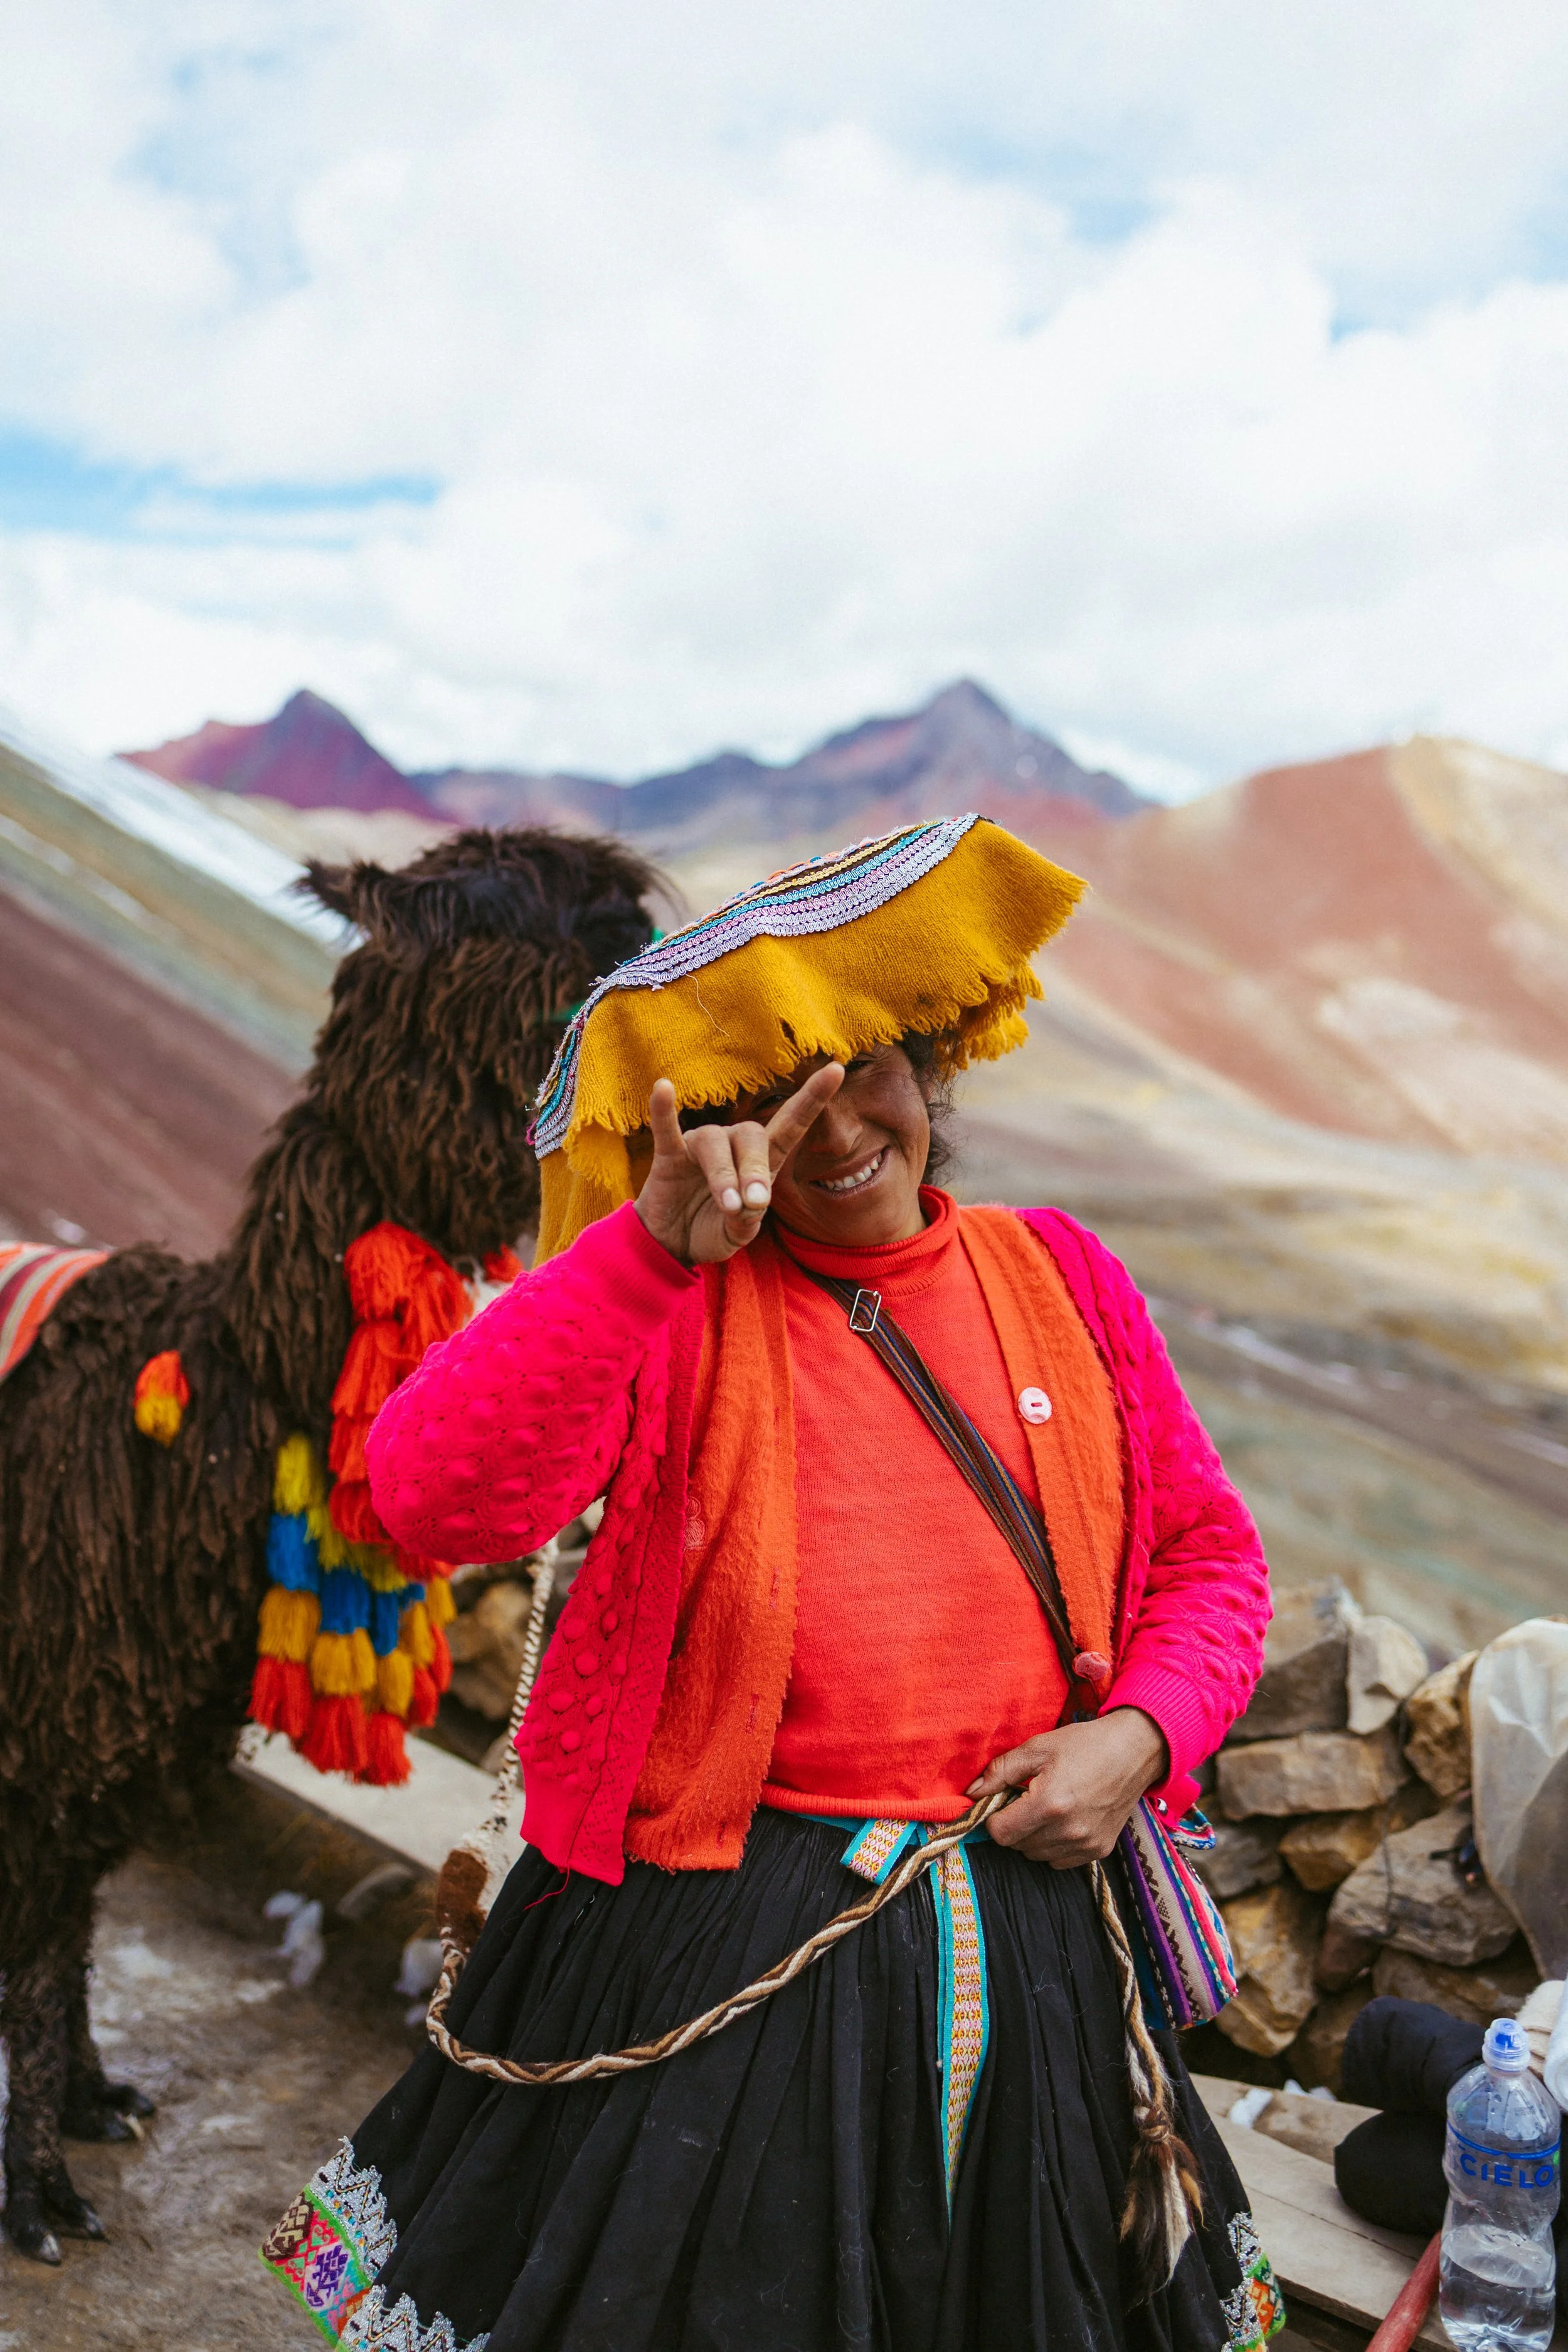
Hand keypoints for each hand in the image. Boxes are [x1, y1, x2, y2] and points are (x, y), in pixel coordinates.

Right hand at [635, 1065, 845, 1265]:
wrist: (672, 1245)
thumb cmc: (712, 1231)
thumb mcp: (738, 1235)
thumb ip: (747, 1221)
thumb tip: (749, 1203)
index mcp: (760, 1162)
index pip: (790, 1126)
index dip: (812, 1099)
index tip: (836, 1069)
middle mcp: (732, 1146)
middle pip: (753, 1134)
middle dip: (755, 1168)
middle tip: (753, 1203)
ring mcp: (699, 1147)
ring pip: (716, 1142)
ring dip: (724, 1175)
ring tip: (727, 1205)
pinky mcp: (669, 1156)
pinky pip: (666, 1129)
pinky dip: (664, 1110)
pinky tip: (664, 1088)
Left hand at [968, 1709, 1167, 1867]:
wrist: (1135, 1751)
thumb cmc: (1085, 1744)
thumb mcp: (1038, 1747)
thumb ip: (1000, 1771)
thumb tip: (972, 1792)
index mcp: (1049, 1803)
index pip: (1000, 1833)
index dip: (994, 1816)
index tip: (1003, 1800)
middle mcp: (1068, 1831)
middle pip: (1017, 1845)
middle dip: (1014, 1823)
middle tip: (1026, 1798)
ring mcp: (1085, 1844)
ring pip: (1036, 1855)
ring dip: (1033, 1836)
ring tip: (1047, 1807)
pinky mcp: (1099, 1851)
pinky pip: (1060, 1860)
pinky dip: (1054, 1845)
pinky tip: (1064, 1819)